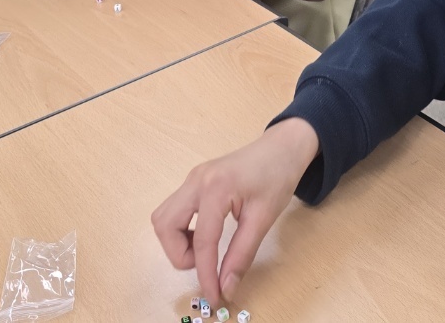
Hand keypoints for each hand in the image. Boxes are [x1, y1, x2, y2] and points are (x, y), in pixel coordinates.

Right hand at [152, 118, 319, 305]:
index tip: (214, 296)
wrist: (281, 148)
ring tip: (205, 249)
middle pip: (165, 225)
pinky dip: (181, 230)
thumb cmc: (277, 177)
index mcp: (216, 188)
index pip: (203, 241)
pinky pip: (173, 210)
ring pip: (163, 217)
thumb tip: (226, 287)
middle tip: (205, 263)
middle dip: (179, 253)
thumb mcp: (263, 219)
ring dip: (177, 241)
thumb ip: (242, 255)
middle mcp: (196, 181)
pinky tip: (205, 235)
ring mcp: (192, 179)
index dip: (205, 275)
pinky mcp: (193, 181)